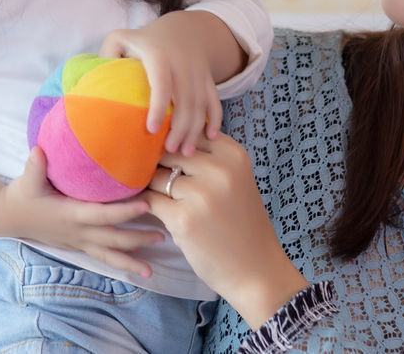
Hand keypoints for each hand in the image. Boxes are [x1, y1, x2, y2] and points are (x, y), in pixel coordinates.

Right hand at [0, 147, 162, 277]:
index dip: (124, 212)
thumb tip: (39, 150)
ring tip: (150, 269)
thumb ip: (35, 166)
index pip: (102, 214)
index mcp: (70, 214)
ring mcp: (78, 241)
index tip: (146, 205)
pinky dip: (118, 263)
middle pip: (113, 240)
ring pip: (108, 255)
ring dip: (130, 261)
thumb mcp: (26, 180)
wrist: (8, 217)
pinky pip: (101, 257)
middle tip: (162, 236)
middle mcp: (77, 231)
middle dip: (138, 239)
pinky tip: (134, 268)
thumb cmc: (21, 195)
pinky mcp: (77, 245)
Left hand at [101, 12, 226, 154]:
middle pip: (185, 100)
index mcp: (159, 55)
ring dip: (195, 129)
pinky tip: (211, 137)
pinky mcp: (208, 78)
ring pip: (201, 104)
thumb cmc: (144, 39)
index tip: (152, 130)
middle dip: (180, 127)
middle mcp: (182, 63)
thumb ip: (106, 56)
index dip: (158, 107)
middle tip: (169, 150)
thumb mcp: (121, 38)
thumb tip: (89, 84)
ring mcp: (198, 71)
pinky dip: (215, 119)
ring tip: (186, 152)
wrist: (184, 28)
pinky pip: (215, 101)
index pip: (161, 84)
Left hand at [142, 134, 308, 327]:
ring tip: (160, 199)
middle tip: (159, 182)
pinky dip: (147, 205)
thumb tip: (163, 137)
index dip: (175, 146)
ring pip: (156, 175)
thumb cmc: (241, 223)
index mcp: (233, 154)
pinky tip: (154, 212)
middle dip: (159, 166)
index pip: (188, 132)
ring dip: (152, 187)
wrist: (256, 270)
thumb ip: (207, 157)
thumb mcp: (235, 180)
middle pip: (169, 152)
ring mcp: (201, 194)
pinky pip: (150, 200)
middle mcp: (219, 169)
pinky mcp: (183, 219)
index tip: (173, 162)